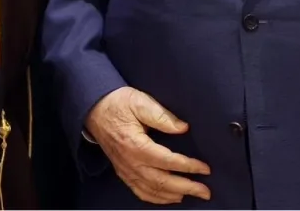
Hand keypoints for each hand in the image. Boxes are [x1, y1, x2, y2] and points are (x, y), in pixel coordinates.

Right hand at [84, 86, 210, 204]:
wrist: (94, 109)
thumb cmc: (118, 103)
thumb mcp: (140, 101)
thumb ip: (162, 116)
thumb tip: (183, 128)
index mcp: (135, 145)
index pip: (167, 161)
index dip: (187, 166)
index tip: (204, 168)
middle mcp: (130, 162)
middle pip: (162, 181)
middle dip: (186, 187)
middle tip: (205, 190)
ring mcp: (125, 170)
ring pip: (152, 190)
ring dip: (174, 195)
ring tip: (193, 194)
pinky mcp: (123, 172)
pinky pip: (140, 192)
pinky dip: (157, 198)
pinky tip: (170, 197)